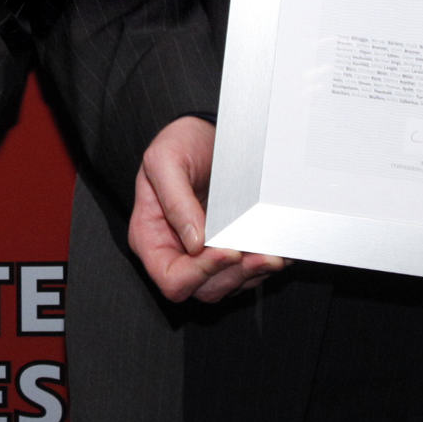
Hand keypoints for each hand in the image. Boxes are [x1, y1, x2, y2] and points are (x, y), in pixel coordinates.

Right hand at [129, 117, 284, 304]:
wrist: (205, 133)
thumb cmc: (179, 143)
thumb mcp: (165, 161)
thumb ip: (175, 201)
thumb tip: (194, 242)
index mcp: (150, 237)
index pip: (170, 277)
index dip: (198, 273)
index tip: (226, 251)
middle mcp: (173, 251)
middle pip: (201, 288)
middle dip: (232, 274)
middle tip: (258, 255)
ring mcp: (199, 254)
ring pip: (225, 285)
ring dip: (251, 274)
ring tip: (271, 255)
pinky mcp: (224, 249)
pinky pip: (242, 273)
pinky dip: (259, 267)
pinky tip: (273, 251)